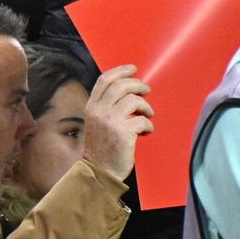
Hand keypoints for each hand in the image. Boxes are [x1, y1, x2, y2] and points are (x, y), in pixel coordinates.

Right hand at [80, 62, 153, 178]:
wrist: (100, 170)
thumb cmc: (101, 147)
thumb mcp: (96, 122)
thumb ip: (106, 107)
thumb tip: (126, 93)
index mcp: (91, 107)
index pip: (104, 80)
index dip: (120, 71)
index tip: (132, 68)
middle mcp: (99, 111)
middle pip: (121, 85)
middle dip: (138, 84)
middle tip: (146, 90)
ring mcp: (111, 121)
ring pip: (134, 100)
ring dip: (145, 106)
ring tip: (148, 114)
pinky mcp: (124, 132)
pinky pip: (142, 120)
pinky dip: (148, 125)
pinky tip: (146, 131)